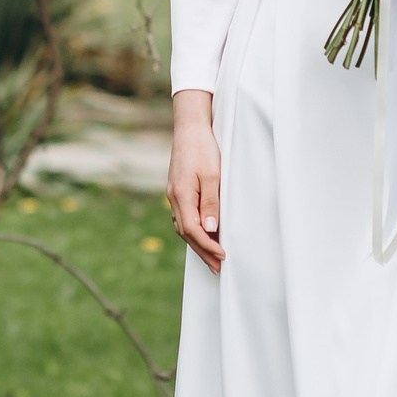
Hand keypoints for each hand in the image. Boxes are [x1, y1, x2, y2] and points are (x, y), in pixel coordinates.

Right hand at [169, 89, 223, 274]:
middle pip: (186, 233)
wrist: (189, 127)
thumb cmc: (203, 148)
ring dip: (197, 244)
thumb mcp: (212, 174)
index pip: (193, 230)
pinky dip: (192, 231)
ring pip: (183, 227)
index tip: (223, 256)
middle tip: (217, 268)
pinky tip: (201, 235)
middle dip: (202, 252)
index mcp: (181, 196)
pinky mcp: (177, 190)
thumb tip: (210, 229)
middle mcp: (174, 199)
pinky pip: (183, 217)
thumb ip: (211, 202)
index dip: (208, 246)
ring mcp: (174, 195)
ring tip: (212, 258)